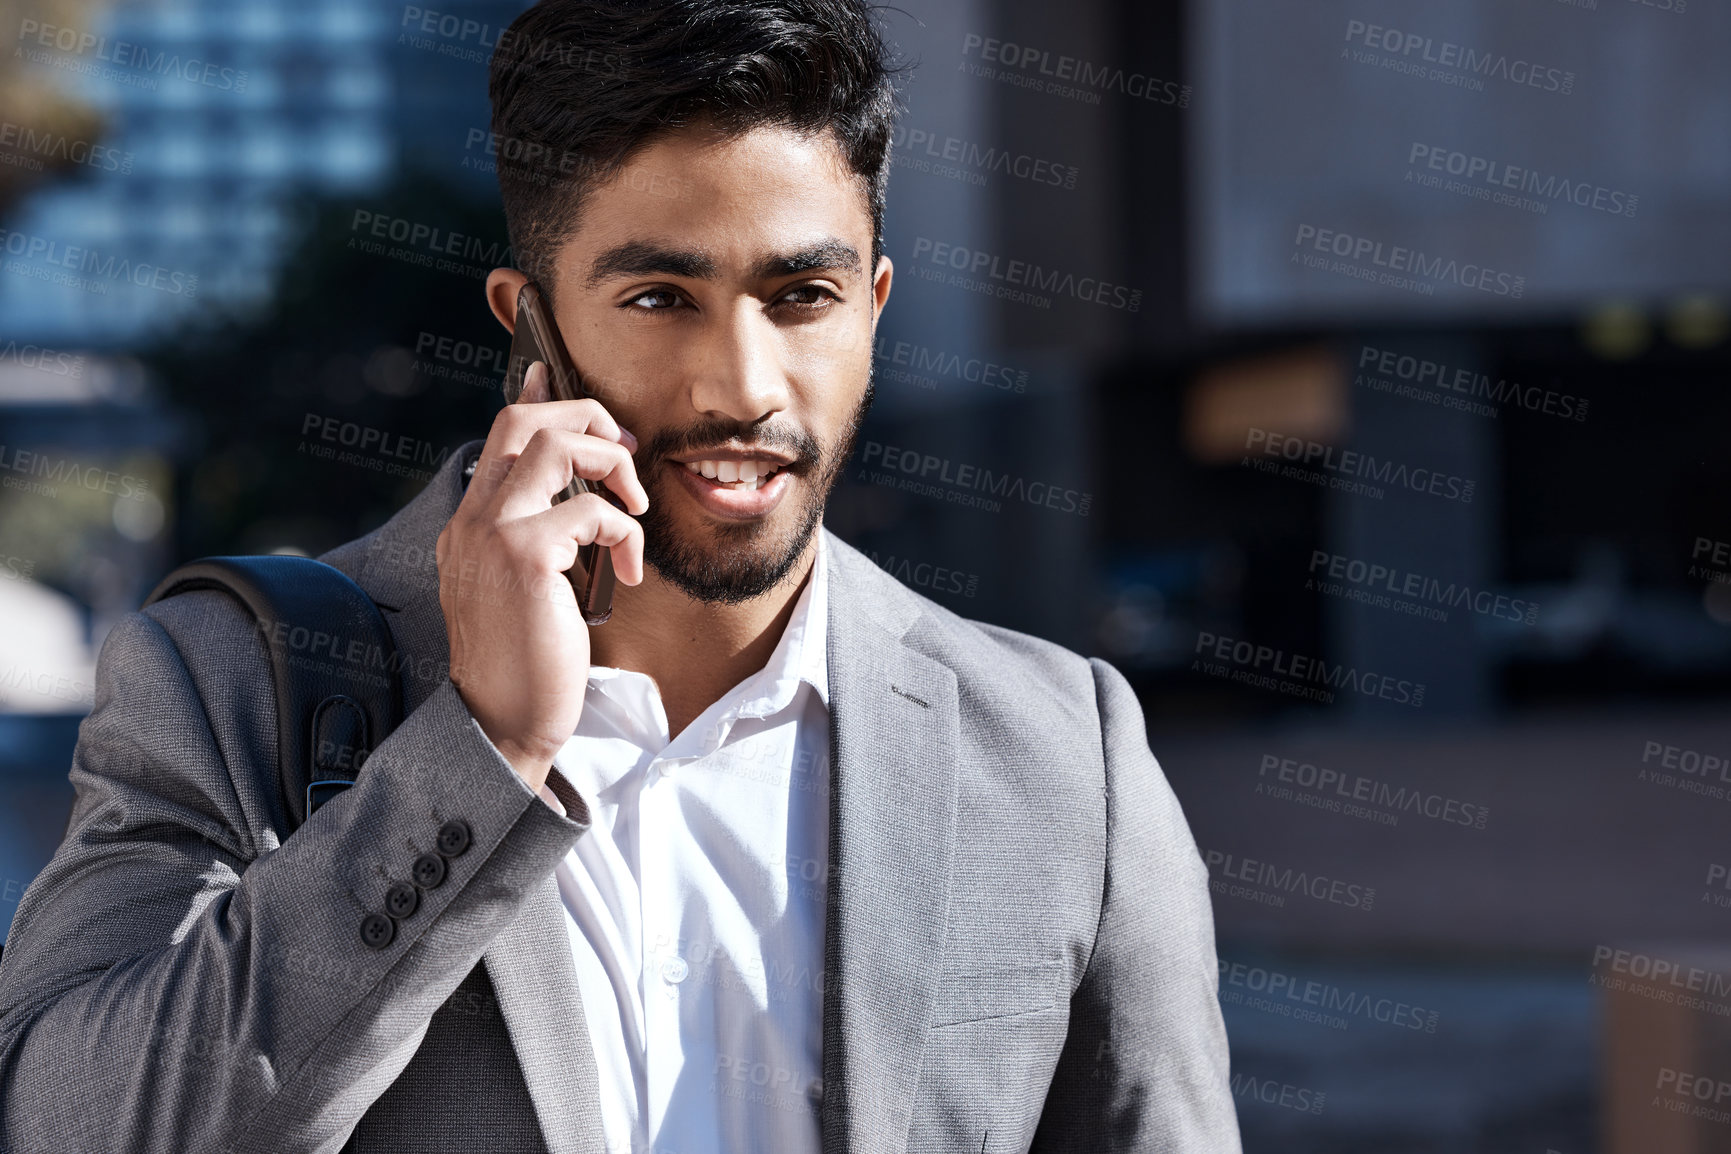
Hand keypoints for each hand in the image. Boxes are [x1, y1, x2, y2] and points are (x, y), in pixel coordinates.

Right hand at [435, 361, 648, 790]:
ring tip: (633, 503)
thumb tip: (578, 502)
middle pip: (523, 420)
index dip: (535, 397)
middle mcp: (471, 520)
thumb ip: (539, 539)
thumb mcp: (526, 590)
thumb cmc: (525, 665)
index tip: (556, 375)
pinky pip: (592, 510)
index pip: (499, 434)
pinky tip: (629, 570)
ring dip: (610, 462)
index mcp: (469, 525)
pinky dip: (625, 531)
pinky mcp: (524, 557)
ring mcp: (491, 535)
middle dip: (586, 417)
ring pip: (554, 446)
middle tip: (626, 454)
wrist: (502, 724)